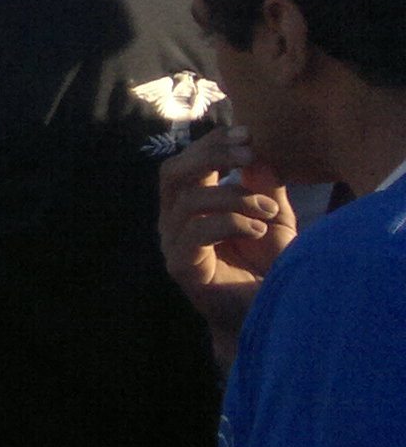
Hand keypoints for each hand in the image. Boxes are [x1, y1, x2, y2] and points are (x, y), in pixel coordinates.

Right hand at [159, 127, 294, 344]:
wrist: (270, 313)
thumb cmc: (270, 266)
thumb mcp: (275, 217)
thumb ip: (264, 186)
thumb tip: (257, 154)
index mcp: (192, 204)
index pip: (187, 161)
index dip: (212, 142)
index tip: (249, 133)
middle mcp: (175, 221)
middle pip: (172, 172)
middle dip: (211, 156)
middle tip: (249, 153)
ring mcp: (173, 244)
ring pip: (188, 200)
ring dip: (235, 197)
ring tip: (270, 210)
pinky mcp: (181, 267)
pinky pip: (196, 233)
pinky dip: (232, 224)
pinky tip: (259, 231)